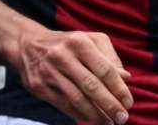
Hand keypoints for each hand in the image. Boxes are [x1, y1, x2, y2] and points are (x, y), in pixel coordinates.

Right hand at [15, 21, 132, 124]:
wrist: (28, 44)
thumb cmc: (68, 43)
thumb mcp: (90, 40)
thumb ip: (109, 57)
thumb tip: (126, 77)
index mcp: (80, 42)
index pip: (104, 69)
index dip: (118, 88)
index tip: (129, 102)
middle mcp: (63, 56)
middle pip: (91, 86)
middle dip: (109, 104)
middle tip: (122, 117)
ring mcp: (50, 72)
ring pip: (77, 98)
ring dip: (95, 114)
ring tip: (108, 122)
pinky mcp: (40, 86)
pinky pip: (63, 104)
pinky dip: (79, 114)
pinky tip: (91, 120)